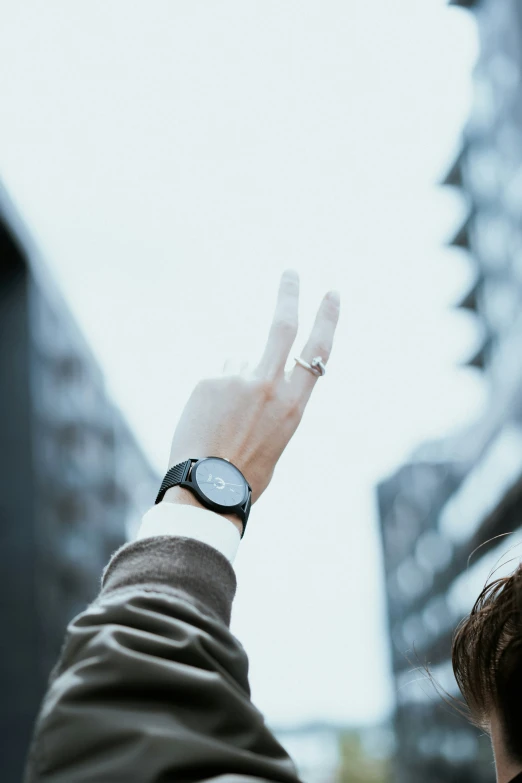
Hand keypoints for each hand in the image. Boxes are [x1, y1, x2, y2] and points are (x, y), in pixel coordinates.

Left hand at [167, 269, 339, 510]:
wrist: (207, 489)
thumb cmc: (245, 473)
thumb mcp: (275, 438)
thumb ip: (269, 400)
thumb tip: (244, 367)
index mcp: (294, 404)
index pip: (317, 351)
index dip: (327, 319)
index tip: (332, 293)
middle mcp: (269, 385)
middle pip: (282, 327)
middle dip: (290, 295)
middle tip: (291, 272)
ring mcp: (238, 379)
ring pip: (238, 366)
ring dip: (233, 387)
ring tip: (222, 425)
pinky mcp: (210, 380)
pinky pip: (214, 381)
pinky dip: (211, 398)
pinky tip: (206, 424)